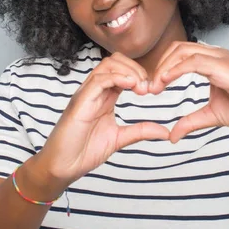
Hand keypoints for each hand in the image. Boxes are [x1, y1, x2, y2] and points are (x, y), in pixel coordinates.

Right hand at [36, 52, 168, 187]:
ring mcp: (86, 94)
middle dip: (136, 69)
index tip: (152, 90)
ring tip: (141, 88)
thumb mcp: (120, 138)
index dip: (140, 74)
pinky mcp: (80, 102)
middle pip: (115, 61)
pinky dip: (116, 78)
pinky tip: (130, 86)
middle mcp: (95, 91)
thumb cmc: (84, 151)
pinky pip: (98, 80)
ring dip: (129, 71)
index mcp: (104, 96)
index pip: (122, 70)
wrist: (63, 167)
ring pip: (107, 65)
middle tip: (148, 88)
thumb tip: (165, 132)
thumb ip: (140, 131)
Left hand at [149, 42, 228, 142]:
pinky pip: (195, 62)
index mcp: (213, 62)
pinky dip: (176, 69)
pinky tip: (166, 82)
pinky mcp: (226, 67)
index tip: (151, 88)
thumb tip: (172, 135)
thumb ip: (192, 121)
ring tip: (154, 87)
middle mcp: (216, 56)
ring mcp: (221, 58)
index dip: (162, 68)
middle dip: (159, 66)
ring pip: (183, 52)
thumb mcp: (214, 115)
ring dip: (164, 68)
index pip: (180, 54)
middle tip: (148, 88)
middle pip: (178, 49)